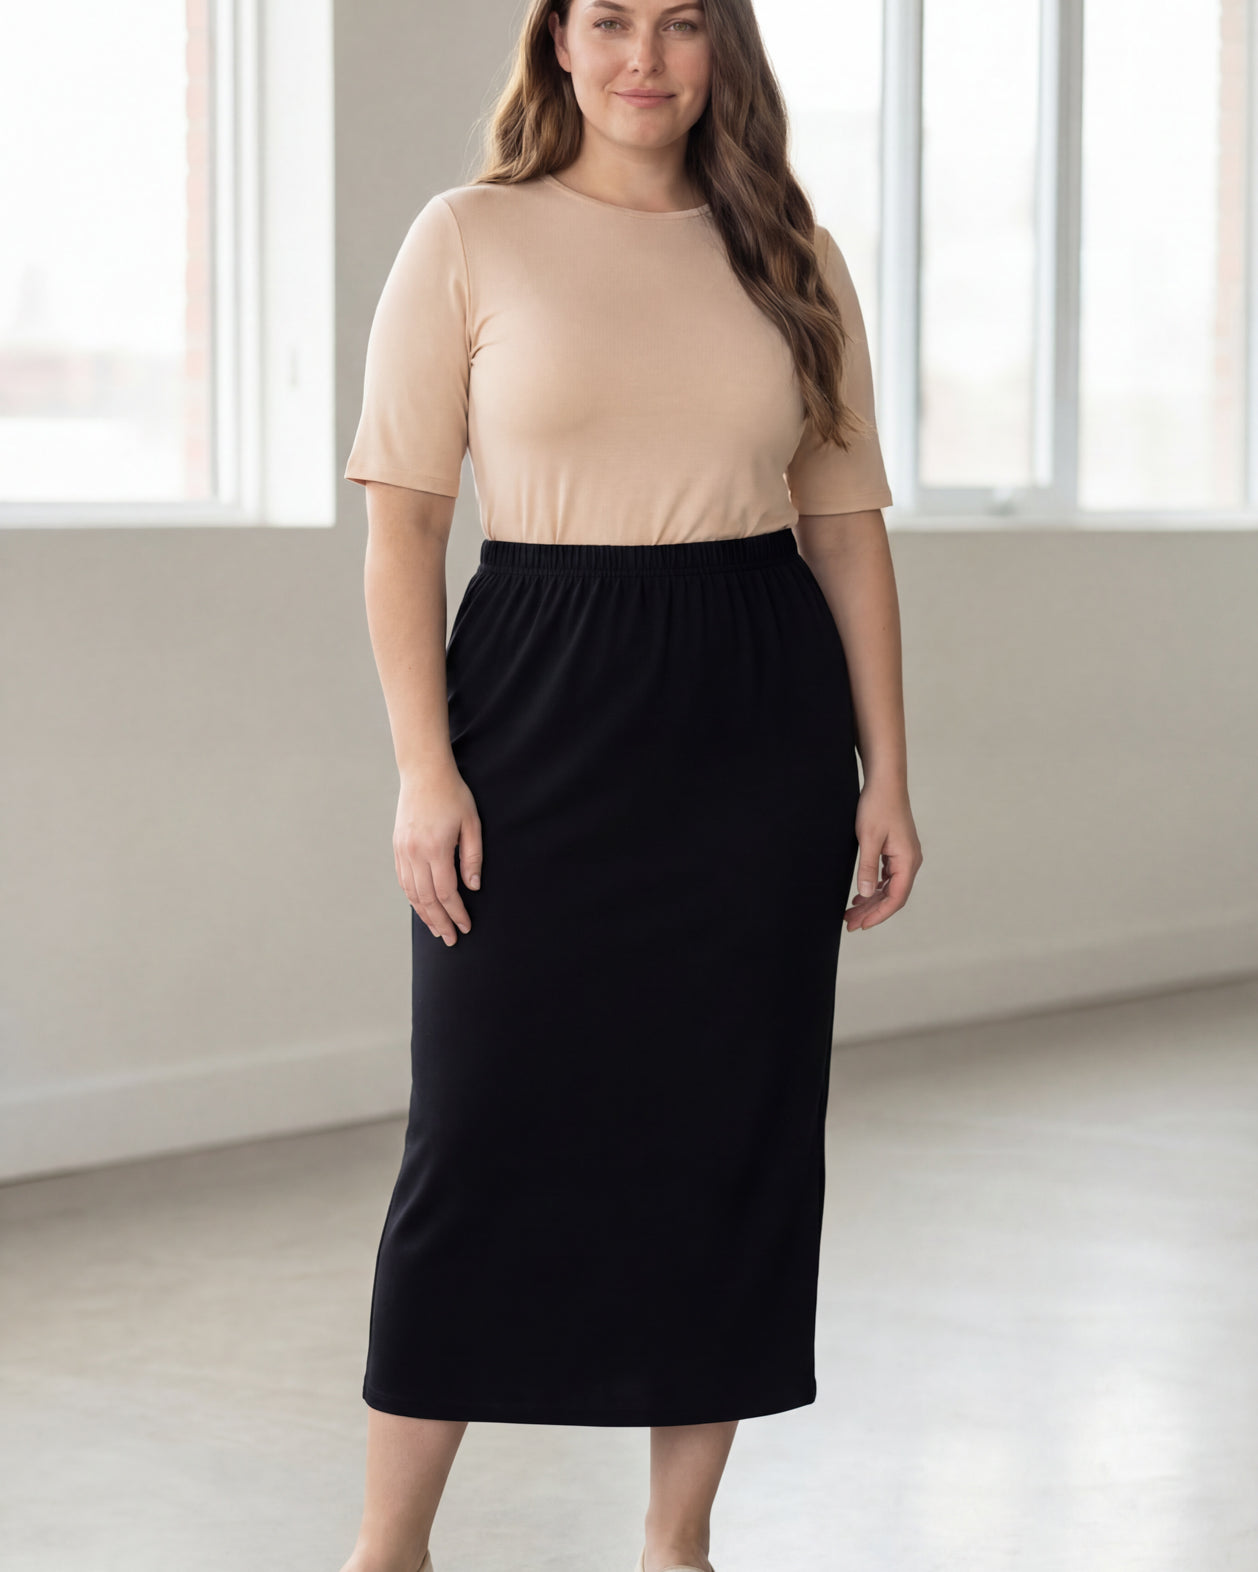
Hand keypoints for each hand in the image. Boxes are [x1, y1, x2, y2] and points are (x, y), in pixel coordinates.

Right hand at [394, 761, 482, 944]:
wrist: (423, 773)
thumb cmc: (453, 795)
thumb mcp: (472, 824)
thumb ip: (472, 858)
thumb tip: (472, 888)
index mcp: (436, 849)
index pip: (446, 892)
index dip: (457, 913)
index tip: (466, 926)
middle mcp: (415, 853)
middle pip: (427, 899)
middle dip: (440, 922)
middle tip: (451, 939)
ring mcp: (402, 851)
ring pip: (412, 893)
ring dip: (424, 914)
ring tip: (436, 930)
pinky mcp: (397, 847)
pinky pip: (403, 880)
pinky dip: (412, 898)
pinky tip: (422, 908)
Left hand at [845, 778, 921, 931]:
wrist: (885, 782)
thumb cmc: (878, 806)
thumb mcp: (868, 838)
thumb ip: (867, 868)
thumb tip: (863, 894)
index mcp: (907, 861)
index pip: (896, 898)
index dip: (879, 915)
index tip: (862, 925)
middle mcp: (910, 861)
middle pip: (892, 896)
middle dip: (871, 912)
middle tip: (850, 924)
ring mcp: (905, 856)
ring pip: (888, 887)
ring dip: (871, 901)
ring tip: (851, 913)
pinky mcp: (897, 851)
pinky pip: (887, 877)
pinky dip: (874, 888)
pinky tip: (860, 894)